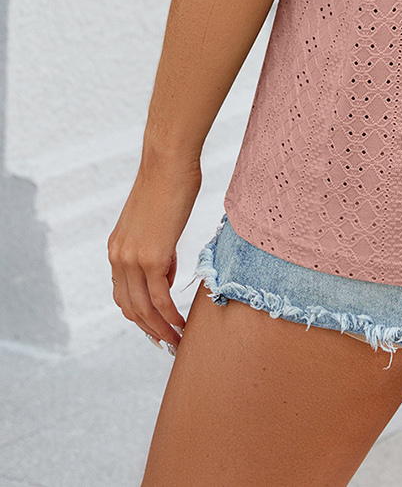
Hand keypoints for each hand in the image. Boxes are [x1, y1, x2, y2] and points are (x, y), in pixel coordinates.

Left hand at [107, 150, 201, 348]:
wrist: (168, 161)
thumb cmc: (168, 182)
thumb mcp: (156, 223)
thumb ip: (157, 249)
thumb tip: (165, 273)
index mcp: (117, 249)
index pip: (123, 294)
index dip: (139, 315)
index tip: (156, 327)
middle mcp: (118, 257)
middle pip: (130, 307)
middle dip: (149, 330)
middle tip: (167, 343)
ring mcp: (133, 259)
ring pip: (143, 308)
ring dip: (160, 329)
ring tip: (177, 340)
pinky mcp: (152, 257)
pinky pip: (159, 298)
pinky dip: (170, 315)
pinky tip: (181, 323)